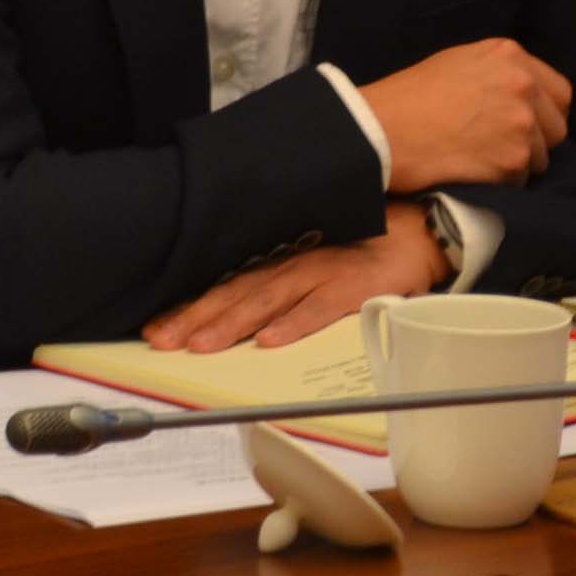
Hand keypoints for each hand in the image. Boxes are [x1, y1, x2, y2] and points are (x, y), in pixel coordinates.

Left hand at [143, 203, 447, 352]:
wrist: (419, 231)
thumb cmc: (363, 250)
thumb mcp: (314, 264)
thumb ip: (282, 288)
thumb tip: (245, 322)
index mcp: (281, 263)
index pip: (227, 286)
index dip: (191, 308)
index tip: (157, 329)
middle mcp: (294, 264)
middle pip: (236, 293)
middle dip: (197, 318)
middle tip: (164, 340)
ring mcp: (322, 273)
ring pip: (268, 300)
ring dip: (233, 323)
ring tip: (203, 344)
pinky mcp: (353, 286)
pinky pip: (320, 308)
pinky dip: (294, 323)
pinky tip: (271, 341)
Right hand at [358, 38, 571, 192]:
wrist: (381, 129)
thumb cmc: (410, 96)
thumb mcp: (459, 61)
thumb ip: (499, 71)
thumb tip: (526, 94)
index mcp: (510, 55)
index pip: (560, 93)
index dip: (545, 114)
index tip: (527, 126)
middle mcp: (523, 85)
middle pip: (557, 128)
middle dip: (536, 142)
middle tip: (499, 148)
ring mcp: (521, 123)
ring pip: (541, 158)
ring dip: (517, 164)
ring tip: (479, 159)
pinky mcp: (513, 160)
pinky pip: (521, 181)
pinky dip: (501, 183)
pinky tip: (472, 172)